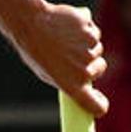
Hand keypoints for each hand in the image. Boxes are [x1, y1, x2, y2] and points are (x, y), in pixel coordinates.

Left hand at [12, 2, 108, 117]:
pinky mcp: (92, 33)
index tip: (100, 106)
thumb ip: (69, 80)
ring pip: (97, 49)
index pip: (95, 105)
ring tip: (65, 39)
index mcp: (72, 86)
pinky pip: (94, 33)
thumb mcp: (48, 73)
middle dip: (91, 63)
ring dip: (86, 45)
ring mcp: (90, 51)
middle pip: (100, 69)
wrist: (30, 25)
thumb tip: (85, 84)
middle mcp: (84, 71)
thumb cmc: (35, 51)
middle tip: (71, 56)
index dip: (99, 105)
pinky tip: (69, 27)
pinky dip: (85, 29)